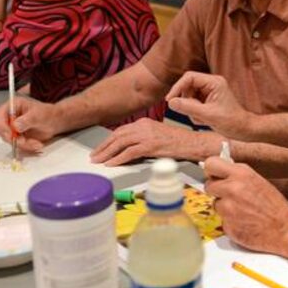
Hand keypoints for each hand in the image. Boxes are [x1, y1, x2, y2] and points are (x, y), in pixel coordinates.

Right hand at [0, 97, 60, 151]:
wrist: (54, 122)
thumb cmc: (47, 114)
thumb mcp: (39, 115)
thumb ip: (27, 120)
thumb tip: (15, 126)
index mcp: (12, 106)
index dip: (1, 126)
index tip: (10, 135)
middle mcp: (8, 116)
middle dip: (11, 138)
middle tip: (23, 142)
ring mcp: (11, 127)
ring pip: (8, 139)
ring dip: (22, 144)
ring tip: (36, 143)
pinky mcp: (15, 137)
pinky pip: (16, 145)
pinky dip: (26, 147)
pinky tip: (37, 144)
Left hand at [90, 118, 214, 165]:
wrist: (193, 143)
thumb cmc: (179, 142)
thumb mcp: (157, 136)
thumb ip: (143, 139)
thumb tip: (129, 150)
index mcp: (144, 122)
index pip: (121, 131)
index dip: (108, 140)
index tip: (100, 149)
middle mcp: (143, 126)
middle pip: (117, 135)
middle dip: (103, 147)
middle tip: (94, 156)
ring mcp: (147, 135)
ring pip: (120, 143)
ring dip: (107, 153)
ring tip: (99, 161)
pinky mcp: (150, 145)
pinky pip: (129, 152)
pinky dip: (118, 158)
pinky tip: (111, 164)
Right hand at [166, 72, 252, 138]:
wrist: (243, 130)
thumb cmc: (233, 122)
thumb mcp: (208, 115)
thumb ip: (188, 108)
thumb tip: (171, 102)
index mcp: (214, 82)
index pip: (189, 78)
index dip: (177, 88)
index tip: (170, 100)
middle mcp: (211, 85)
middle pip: (187, 87)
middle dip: (186, 102)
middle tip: (191, 114)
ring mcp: (209, 93)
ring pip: (189, 97)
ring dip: (191, 110)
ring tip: (202, 119)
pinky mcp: (207, 101)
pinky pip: (193, 104)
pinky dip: (195, 114)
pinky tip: (204, 120)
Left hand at [204, 158, 287, 257]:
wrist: (284, 229)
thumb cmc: (275, 206)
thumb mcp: (258, 180)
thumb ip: (237, 176)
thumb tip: (222, 172)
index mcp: (241, 174)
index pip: (211, 163)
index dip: (211, 171)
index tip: (213, 175)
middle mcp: (232, 189)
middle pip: (209, 186)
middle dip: (217, 190)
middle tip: (229, 195)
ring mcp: (228, 208)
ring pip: (216, 204)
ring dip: (225, 207)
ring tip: (242, 210)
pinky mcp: (227, 225)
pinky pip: (221, 220)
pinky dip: (230, 221)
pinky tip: (243, 220)